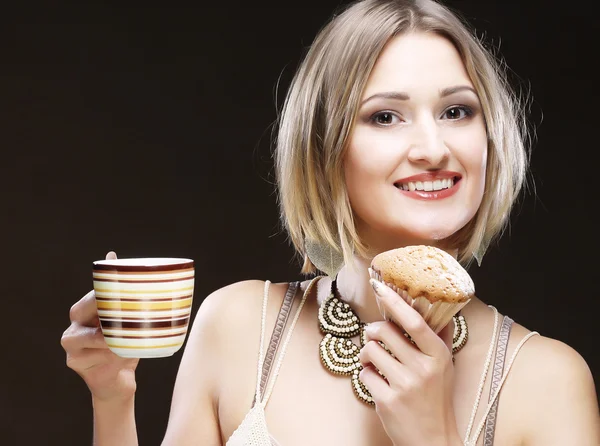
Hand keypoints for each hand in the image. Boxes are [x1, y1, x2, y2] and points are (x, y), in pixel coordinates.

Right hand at [61, 251, 139, 402]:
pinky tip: (122, 355)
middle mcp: (75, 324)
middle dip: (104, 309)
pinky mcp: (75, 362)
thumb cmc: (124, 346)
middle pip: (82, 309)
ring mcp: (71, 344)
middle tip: (126, 312)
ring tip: (127, 337)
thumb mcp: (129, 322)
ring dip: (111, 336)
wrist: (118, 382)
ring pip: (89, 334)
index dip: (108, 290)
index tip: (126, 290)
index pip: (94, 294)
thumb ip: (126, 296)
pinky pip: (93, 355)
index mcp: (86, 310)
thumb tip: (114, 257)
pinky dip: (111, 355)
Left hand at [358, 279, 461, 445]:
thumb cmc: (438, 399)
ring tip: (376, 362)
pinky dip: (366, 374)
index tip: (379, 286)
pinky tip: (377, 381)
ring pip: (369, 350)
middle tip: (375, 336)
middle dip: (373, 331)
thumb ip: (440, 336)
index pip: (414, 321)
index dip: (394, 301)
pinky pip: (364, 374)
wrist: (434, 440)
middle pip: (383, 331)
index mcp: (438, 355)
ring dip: (367, 353)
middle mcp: (422, 368)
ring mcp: (404, 385)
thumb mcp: (446, 366)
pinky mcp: (387, 400)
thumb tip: (439, 306)